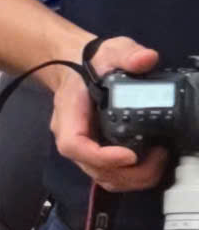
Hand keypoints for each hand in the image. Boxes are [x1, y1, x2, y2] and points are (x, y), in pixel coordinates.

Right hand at [52, 37, 167, 192]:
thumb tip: (146, 59)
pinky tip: (153, 161)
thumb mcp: (109, 51)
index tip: (131, 155)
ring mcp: (85, 149)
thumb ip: (127, 53)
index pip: (75, 145)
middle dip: (129, 172)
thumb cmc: (91, 62)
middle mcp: (73, 138)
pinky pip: (111, 175)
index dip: (101, 156)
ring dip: (133, 178)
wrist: (76, 67)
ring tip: (159, 159)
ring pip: (104, 178)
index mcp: (69, 116)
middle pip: (93, 169)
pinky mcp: (98, 153)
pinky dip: (133, 177)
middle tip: (159, 155)